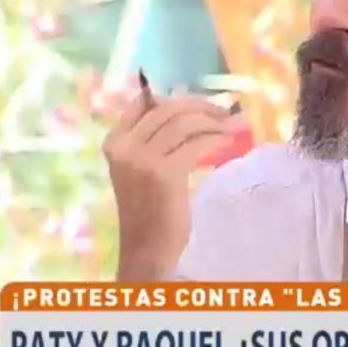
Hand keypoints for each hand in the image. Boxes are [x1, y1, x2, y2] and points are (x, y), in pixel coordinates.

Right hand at [103, 91, 240, 280]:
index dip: (178, 99)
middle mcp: (124, 146)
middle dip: (201, 106)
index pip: (143, 103)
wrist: (146, 247)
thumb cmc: (149, 208)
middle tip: (225, 112)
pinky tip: (228, 141)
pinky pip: (196, 143)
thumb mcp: (140, 168)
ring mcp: (142, 158)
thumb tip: (188, 110)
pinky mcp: (164, 172)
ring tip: (233, 126)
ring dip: (213, 121)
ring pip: (184, 123)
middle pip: (168, 109)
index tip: (203, 104)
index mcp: (114, 142)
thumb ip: (152, 140)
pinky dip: (216, 138)